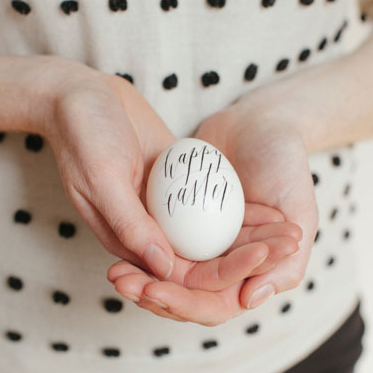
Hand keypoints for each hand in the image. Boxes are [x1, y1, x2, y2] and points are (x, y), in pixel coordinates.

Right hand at [39, 61, 300, 289]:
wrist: (83, 96)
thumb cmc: (84, 135)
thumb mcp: (102, 177)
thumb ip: (130, 224)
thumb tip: (166, 269)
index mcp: (129, 242)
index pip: (181, 276)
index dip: (223, 274)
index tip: (260, 258)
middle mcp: (151, 232)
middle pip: (207, 261)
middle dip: (248, 259)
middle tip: (287, 245)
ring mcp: (168, 210)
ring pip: (215, 236)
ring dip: (252, 238)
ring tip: (289, 231)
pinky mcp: (180, 187)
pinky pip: (215, 205)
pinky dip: (242, 210)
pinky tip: (272, 207)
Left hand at [109, 104, 317, 325]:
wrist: (263, 122)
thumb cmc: (287, 166)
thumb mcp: (300, 212)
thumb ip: (288, 263)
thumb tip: (248, 302)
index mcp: (253, 270)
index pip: (215, 301)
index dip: (183, 302)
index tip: (155, 290)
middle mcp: (225, 260)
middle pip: (184, 291)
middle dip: (153, 292)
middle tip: (123, 282)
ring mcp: (202, 239)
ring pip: (167, 269)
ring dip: (140, 275)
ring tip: (114, 272)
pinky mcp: (182, 217)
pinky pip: (158, 238)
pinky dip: (139, 245)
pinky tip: (115, 247)